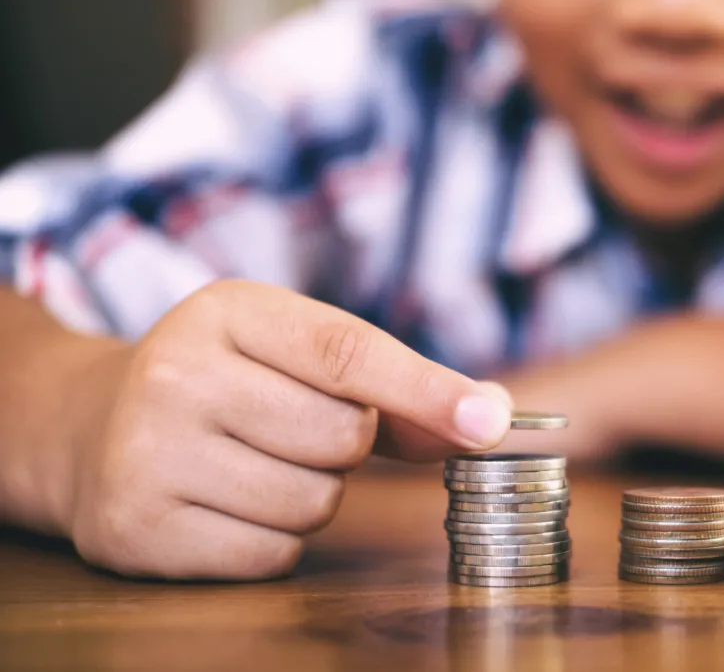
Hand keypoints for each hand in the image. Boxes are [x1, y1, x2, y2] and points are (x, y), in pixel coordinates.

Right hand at [64, 280, 511, 580]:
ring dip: (310, 495)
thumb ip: (393, 387)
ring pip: (313, 503)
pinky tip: (228, 505)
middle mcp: (177, 374)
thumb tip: (488, 420)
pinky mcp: (138, 529)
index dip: (425, 391)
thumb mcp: (294, 355)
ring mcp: (148, 453)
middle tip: (290, 429)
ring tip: (254, 464)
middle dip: (343, 447)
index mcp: (227, 312)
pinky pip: (271, 554)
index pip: (346, 353)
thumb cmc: (226, 385)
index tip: (489, 424)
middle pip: (342, 438)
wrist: (90, 429)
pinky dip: (272, 541)